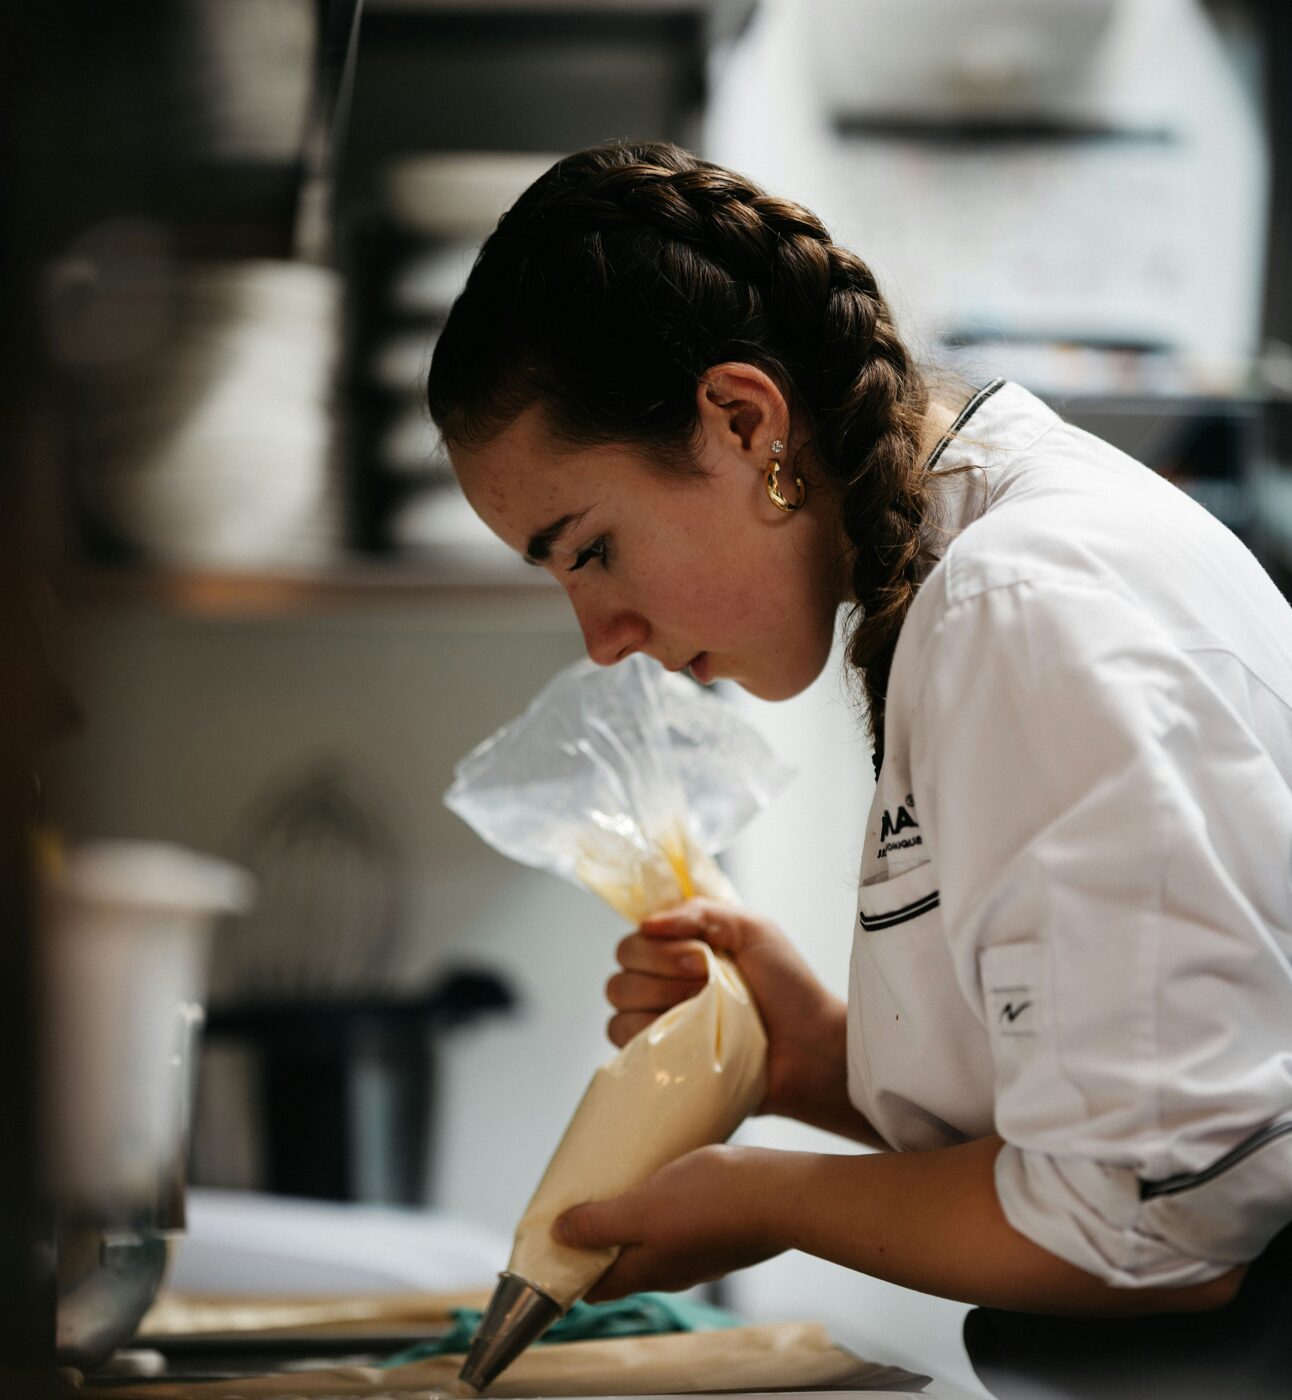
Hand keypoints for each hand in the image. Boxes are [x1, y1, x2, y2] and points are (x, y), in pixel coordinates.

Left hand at [554, 1144, 785, 1300]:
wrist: (780, 1195)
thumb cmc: (711, 1202)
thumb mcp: (644, 1209)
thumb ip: (602, 1224)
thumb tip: (560, 1234)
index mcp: (647, 1272)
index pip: (595, 1287)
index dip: (568, 1270)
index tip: (553, 1242)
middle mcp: (671, 1272)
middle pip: (621, 1265)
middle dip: (597, 1241)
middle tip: (581, 1204)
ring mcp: (698, 1253)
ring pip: (651, 1244)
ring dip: (630, 1223)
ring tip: (618, 1185)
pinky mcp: (719, 1231)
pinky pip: (678, 1226)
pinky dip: (661, 1210)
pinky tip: (663, 1180)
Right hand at [606, 897, 860, 1131]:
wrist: (812, 1047)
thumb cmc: (789, 988)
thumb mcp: (752, 928)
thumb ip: (701, 911)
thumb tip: (647, 923)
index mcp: (679, 952)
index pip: (633, 941)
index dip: (658, 948)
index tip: (701, 954)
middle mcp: (663, 987)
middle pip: (621, 972)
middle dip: (664, 973)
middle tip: (707, 982)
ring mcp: (660, 1026)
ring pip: (620, 1005)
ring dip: (661, 1002)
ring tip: (705, 1013)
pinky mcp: (662, 1062)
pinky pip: (626, 1043)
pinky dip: (651, 1035)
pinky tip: (687, 1036)